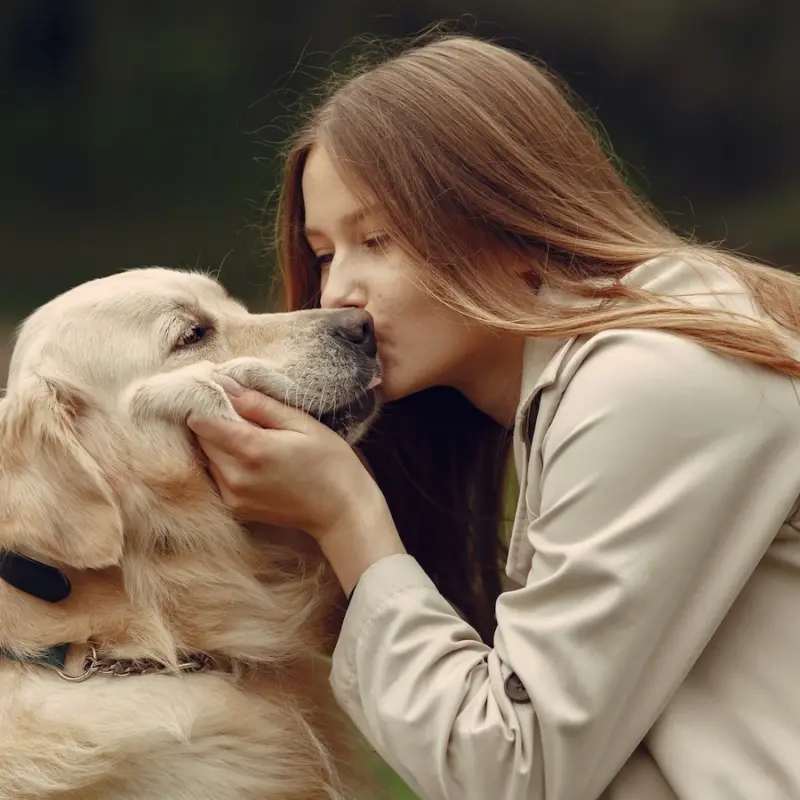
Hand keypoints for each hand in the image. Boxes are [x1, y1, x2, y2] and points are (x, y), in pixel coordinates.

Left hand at [186, 376, 374, 538]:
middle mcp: (235, 476)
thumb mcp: (301, 423)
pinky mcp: (236, 508)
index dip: (206, 404)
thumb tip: (223, 383)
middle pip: (202, 440)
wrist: (341, 511)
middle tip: (241, 413)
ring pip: (207, 458)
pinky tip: (252, 458)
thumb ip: (260, 404)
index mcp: (252, 449)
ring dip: (219, 444)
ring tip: (251, 436)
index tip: (218, 393)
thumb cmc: (330, 462)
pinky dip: (225, 464)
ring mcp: (233, 496)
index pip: (202, 422)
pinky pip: (217, 477)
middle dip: (213, 423)